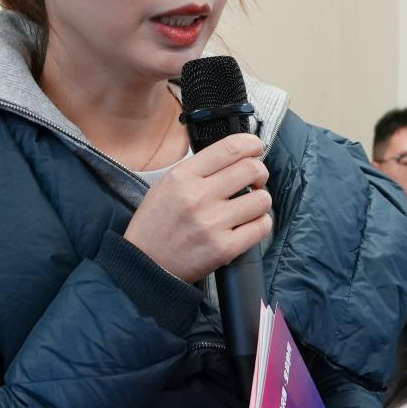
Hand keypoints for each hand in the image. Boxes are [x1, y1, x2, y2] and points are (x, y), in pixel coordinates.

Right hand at [124, 133, 271, 282]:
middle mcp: (198, 196)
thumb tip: (234, 157)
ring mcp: (213, 223)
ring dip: (261, 200)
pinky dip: (261, 223)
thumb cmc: (156, 223)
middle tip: (256, 180)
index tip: (256, 148)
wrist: (145, 263)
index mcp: (183, 176)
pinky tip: (250, 223)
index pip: (230, 147)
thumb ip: (198, 168)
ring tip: (250, 205)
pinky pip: (261, 227)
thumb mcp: (166, 184)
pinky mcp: (224, 248)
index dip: (252, 144)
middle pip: (252, 169)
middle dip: (260, 172)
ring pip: (262, 199)